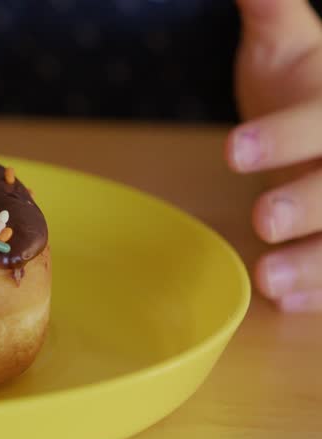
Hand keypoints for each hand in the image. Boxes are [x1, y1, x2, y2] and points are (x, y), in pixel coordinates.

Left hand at [228, 0, 321, 311]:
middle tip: (261, 218)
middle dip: (312, 201)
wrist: (320, 121)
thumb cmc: (304, 84)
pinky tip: (289, 304)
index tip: (231, 150)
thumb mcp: (288, 44)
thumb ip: (270, 8)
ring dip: (319, 263)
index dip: (287, 136)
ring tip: (268, 280)